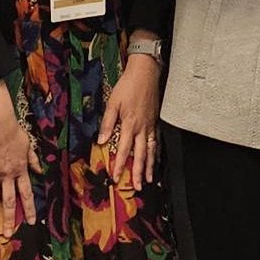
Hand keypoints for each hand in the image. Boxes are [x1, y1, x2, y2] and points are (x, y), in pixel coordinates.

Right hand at [0, 84, 39, 236]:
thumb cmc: (13, 131)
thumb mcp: (28, 144)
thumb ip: (33, 160)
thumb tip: (39, 171)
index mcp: (21, 169)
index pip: (27, 193)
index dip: (30, 208)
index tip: (32, 222)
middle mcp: (8, 174)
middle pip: (10, 201)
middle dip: (10, 219)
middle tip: (8, 234)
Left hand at [98, 52, 163, 189]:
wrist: (146, 72)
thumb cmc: (128, 86)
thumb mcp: (113, 102)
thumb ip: (107, 123)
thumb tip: (102, 141)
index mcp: (130, 124)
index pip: (124, 150)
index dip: (120, 165)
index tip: (116, 177)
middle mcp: (142, 128)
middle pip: (140, 155)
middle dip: (138, 172)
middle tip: (138, 187)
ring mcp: (151, 125)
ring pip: (151, 151)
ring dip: (149, 166)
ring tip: (148, 179)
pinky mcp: (156, 121)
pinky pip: (157, 141)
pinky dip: (157, 153)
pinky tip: (156, 160)